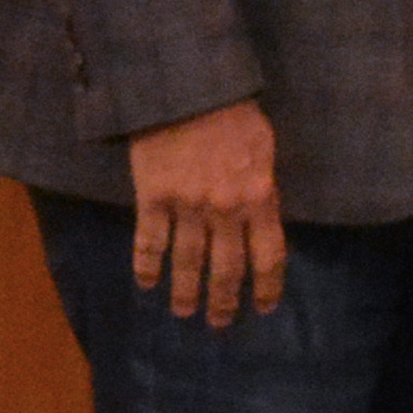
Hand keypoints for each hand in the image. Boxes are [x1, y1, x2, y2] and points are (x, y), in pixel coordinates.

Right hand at [127, 100, 283, 325]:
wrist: (188, 89)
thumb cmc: (234, 112)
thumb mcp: (266, 148)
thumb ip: (264, 186)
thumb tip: (265, 216)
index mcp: (259, 198)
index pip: (268, 256)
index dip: (266, 286)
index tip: (263, 308)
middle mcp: (225, 211)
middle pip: (226, 268)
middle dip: (223, 300)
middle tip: (218, 323)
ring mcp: (187, 207)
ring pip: (187, 262)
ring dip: (186, 291)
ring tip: (184, 312)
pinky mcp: (152, 198)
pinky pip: (149, 241)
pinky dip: (146, 265)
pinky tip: (145, 283)